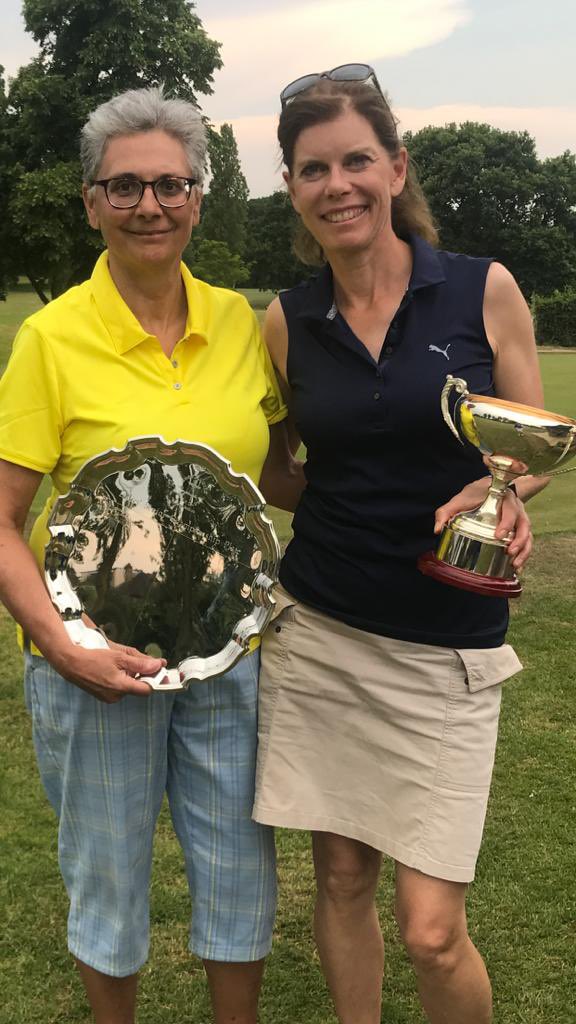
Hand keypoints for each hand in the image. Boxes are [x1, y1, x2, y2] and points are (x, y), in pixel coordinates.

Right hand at [51, 644, 166, 703]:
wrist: (71, 664)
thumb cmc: (95, 658)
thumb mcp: (119, 657)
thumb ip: (140, 663)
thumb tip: (158, 665)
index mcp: (121, 687)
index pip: (147, 689)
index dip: (153, 679)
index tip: (155, 669)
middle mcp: (116, 697)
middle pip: (137, 688)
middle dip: (139, 675)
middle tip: (132, 662)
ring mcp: (108, 698)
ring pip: (127, 688)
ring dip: (129, 677)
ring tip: (118, 665)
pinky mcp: (103, 696)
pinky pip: (118, 689)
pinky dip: (119, 680)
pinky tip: (111, 670)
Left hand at [434, 477, 532, 570]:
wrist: (490, 487)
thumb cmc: (475, 494)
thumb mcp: (459, 499)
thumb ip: (446, 512)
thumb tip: (437, 530)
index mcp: (503, 499)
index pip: (509, 510)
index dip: (506, 523)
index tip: (499, 536)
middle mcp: (517, 508)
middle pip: (524, 524)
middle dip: (518, 540)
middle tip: (509, 552)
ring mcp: (521, 519)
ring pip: (528, 535)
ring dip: (524, 551)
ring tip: (515, 565)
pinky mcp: (521, 528)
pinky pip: (527, 541)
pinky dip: (524, 555)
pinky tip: (516, 568)